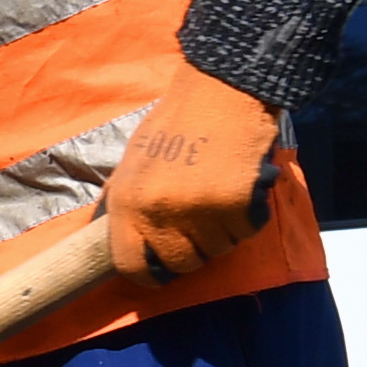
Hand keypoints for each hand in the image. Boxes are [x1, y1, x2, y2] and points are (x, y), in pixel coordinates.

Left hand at [105, 59, 281, 283]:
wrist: (221, 92)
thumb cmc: (175, 123)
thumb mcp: (133, 163)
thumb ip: (126, 201)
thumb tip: (117, 236)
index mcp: (128, 203)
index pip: (130, 264)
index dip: (147, 274)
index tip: (161, 271)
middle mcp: (161, 213)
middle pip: (182, 263)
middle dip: (193, 253)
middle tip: (201, 229)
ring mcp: (201, 212)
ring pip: (219, 250)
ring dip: (224, 233)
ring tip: (221, 201)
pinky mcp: (238, 205)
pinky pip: (247, 231)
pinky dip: (250, 218)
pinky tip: (243, 193)